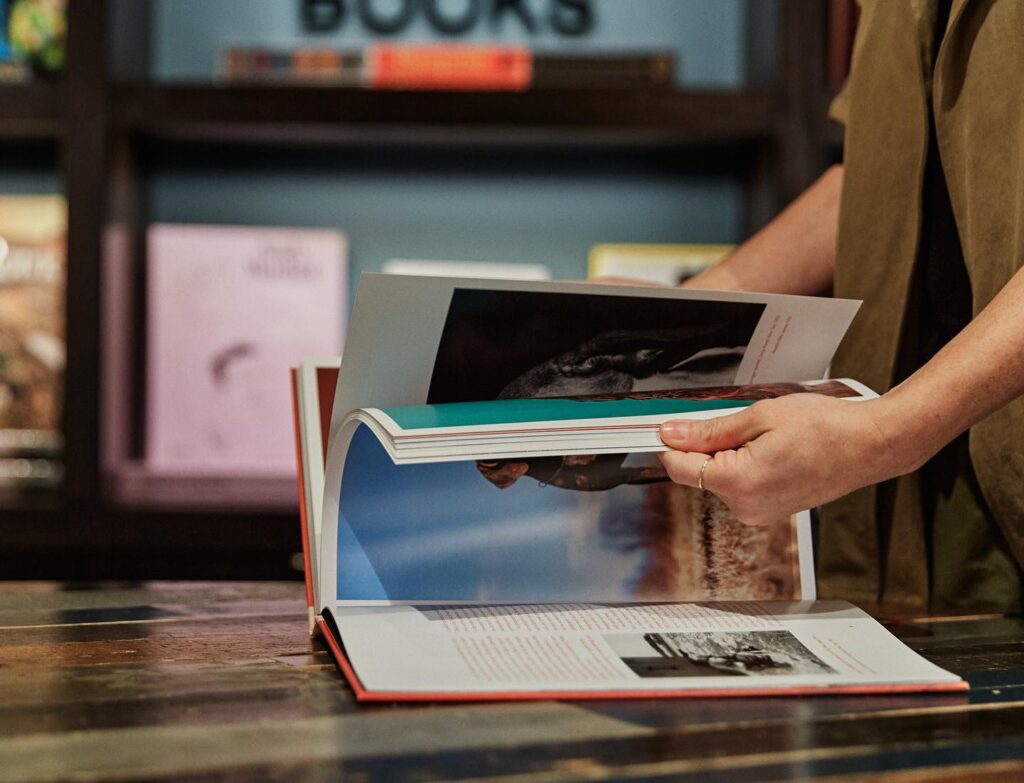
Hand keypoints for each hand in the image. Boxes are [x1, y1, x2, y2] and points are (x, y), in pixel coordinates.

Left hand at [657, 393, 926, 525]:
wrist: (870, 445)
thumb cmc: (826, 428)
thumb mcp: (759, 417)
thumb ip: (709, 431)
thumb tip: (672, 434)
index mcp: (739, 483)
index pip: (679, 469)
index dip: (671, 444)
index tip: (667, 426)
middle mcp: (746, 507)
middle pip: (698, 474)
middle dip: (706, 447)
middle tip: (739, 423)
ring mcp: (760, 514)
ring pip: (719, 480)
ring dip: (727, 456)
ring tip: (766, 437)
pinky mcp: (771, 512)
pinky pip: (740, 487)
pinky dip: (744, 467)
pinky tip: (772, 450)